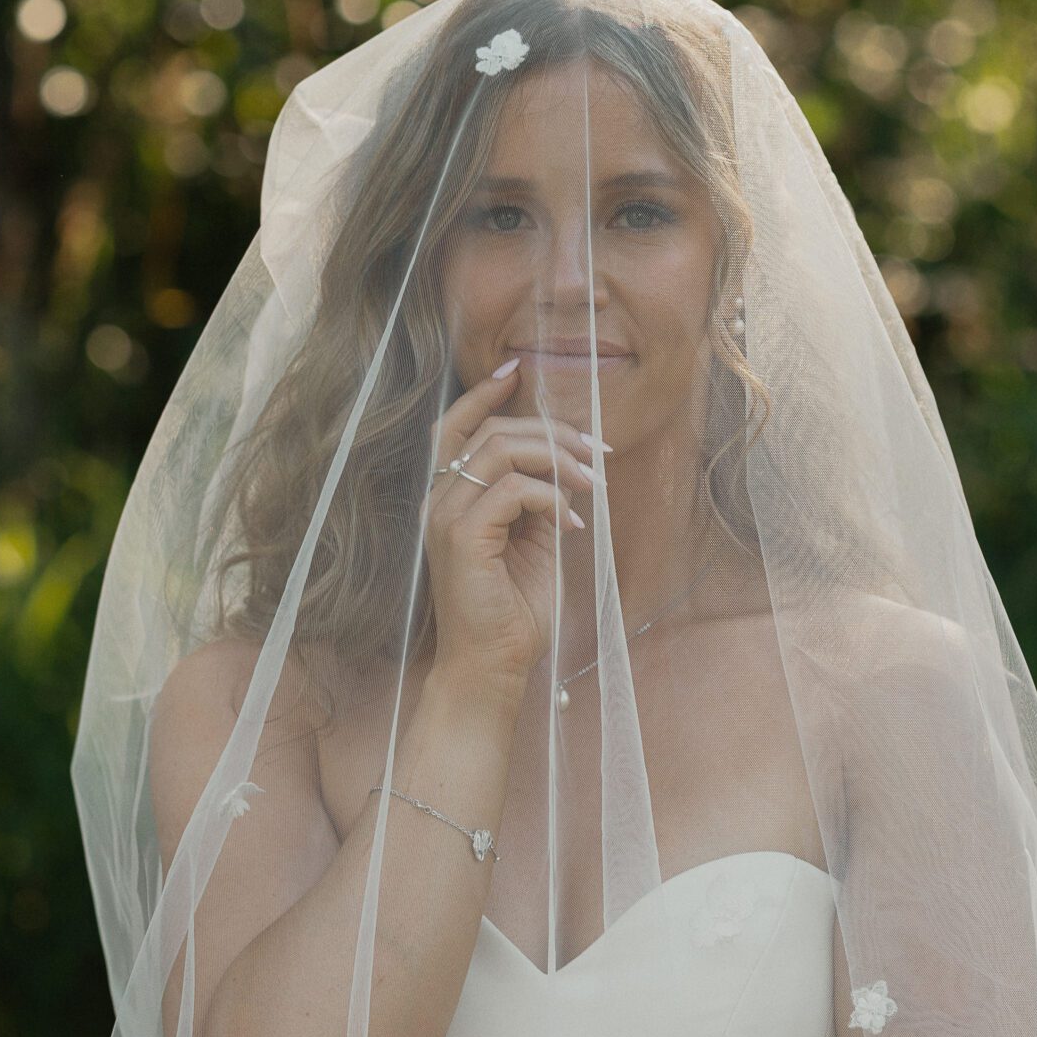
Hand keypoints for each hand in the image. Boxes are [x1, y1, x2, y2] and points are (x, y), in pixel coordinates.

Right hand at [425, 361, 596, 696]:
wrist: (491, 666)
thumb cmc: (512, 610)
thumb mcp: (532, 540)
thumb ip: (538, 497)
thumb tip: (566, 460)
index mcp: (450, 498)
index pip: (456, 426)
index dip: (484, 393)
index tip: (519, 370)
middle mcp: (439, 501)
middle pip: (491, 431)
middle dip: (552, 432)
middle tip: (596, 454)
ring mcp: (446, 517)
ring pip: (502, 451)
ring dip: (558, 460)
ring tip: (591, 486)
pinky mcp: (463, 537)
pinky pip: (511, 489)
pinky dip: (551, 498)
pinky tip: (572, 525)